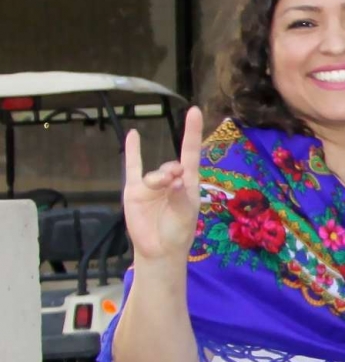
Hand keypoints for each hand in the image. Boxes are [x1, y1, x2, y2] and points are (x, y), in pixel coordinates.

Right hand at [122, 106, 203, 264]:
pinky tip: (132, 135)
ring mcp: (152, 184)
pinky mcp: (134, 190)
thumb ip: (181, 195)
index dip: (192, 133)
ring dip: (158, 179)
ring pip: (154, 174)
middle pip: (172, 166)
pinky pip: (132, 167)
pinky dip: (133, 152)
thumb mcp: (185, 215)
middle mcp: (170, 180)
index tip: (194, 111)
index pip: (191, 154)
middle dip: (172, 171)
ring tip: (165, 186)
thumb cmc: (178, 232)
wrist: (158, 249)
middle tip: (174, 180)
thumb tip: (176, 177)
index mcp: (188, 184)